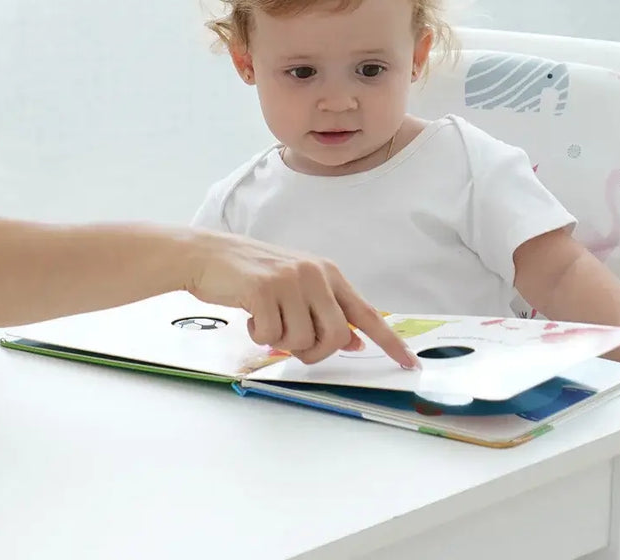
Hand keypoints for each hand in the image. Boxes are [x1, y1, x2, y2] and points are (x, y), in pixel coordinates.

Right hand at [186, 229, 417, 369]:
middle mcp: (314, 273)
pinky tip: (249, 313)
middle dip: (312, 351)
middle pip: (334, 338)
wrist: (209, 255)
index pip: (366, 313)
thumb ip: (326, 311)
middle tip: (289, 340)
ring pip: (301, 341)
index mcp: (328, 273)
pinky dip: (257, 334)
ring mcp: (290, 279)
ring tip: (264, 318)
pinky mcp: (264, 289)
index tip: (410, 364)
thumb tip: (355, 341)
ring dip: (279, 340)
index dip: (390, 341)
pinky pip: (270, 336)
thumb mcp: (297, 288)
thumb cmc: (253, 275)